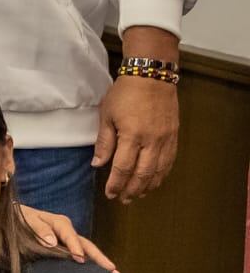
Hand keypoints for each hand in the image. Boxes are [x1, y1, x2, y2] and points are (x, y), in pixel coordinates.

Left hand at [17, 204, 116, 272]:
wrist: (16, 218)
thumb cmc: (21, 219)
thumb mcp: (28, 220)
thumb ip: (39, 229)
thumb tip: (51, 242)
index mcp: (60, 223)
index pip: (71, 236)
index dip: (75, 247)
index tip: (80, 258)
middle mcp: (68, 232)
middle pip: (86, 245)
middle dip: (99, 257)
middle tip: (112, 270)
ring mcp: (68, 241)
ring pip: (86, 251)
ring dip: (98, 262)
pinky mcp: (65, 248)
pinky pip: (79, 256)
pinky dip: (88, 264)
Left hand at [92, 76, 178, 202]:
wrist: (152, 73)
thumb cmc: (126, 93)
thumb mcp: (107, 116)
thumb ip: (104, 142)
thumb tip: (97, 164)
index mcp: (132, 135)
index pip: (123, 168)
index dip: (116, 184)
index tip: (110, 194)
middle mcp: (152, 139)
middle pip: (143, 173)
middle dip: (132, 189)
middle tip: (123, 199)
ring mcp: (166, 137)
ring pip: (159, 170)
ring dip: (148, 185)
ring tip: (138, 195)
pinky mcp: (174, 134)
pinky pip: (170, 159)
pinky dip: (162, 173)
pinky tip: (154, 180)